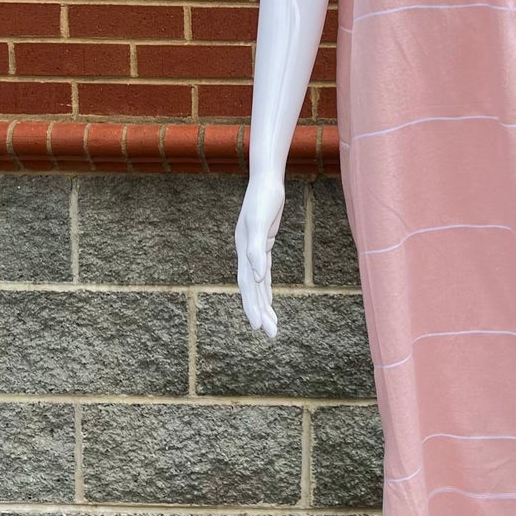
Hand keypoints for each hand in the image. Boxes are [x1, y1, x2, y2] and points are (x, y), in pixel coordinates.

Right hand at [235, 172, 285, 337]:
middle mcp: (246, 254)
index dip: (252, 306)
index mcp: (244, 251)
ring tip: (271, 326)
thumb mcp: (261, 223)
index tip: (259, 327)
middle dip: (260, 312)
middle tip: (271, 334)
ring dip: (263, 305)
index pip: (249, 286)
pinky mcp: (263, 245)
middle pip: (252, 289)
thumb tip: (258, 277)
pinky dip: (265, 288)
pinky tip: (268, 301)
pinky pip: (264, 273)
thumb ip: (256, 250)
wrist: (265, 180)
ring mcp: (253, 250)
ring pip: (258, 284)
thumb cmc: (263, 198)